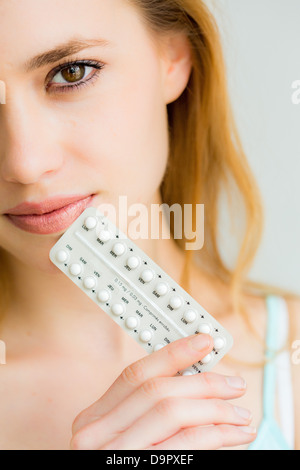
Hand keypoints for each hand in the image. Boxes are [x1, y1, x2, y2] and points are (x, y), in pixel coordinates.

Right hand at [71, 334, 255, 449]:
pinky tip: (234, 433)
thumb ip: (146, 410)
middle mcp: (96, 437)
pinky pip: (185, 446)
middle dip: (203, 382)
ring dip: (216, 409)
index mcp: (92, 420)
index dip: (173, 354)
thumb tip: (193, 377)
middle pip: (158, 391)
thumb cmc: (121, 467)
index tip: (204, 343)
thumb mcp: (122, 438)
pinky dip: (216, 434)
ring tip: (240, 413)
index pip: (136, 374)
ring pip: (173, 413)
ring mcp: (115, 458)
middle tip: (233, 384)